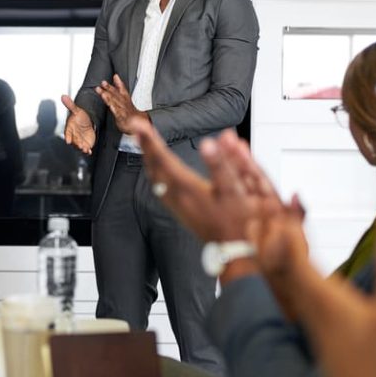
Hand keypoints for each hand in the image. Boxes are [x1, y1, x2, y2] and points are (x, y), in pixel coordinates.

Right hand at [61, 95, 96, 154]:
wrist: (87, 122)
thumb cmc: (80, 117)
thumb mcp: (77, 110)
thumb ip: (70, 105)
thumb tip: (63, 96)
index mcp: (70, 128)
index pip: (67, 133)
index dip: (68, 136)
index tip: (68, 140)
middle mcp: (74, 135)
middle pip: (74, 141)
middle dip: (76, 144)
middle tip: (80, 145)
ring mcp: (79, 140)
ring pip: (79, 146)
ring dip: (82, 148)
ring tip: (85, 149)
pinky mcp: (85, 144)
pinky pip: (85, 148)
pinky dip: (87, 151)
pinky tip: (89, 151)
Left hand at [95, 75, 147, 134]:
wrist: (138, 124)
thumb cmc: (129, 111)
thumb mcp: (125, 97)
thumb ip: (119, 87)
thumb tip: (116, 76)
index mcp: (125, 98)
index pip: (122, 89)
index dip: (119, 82)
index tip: (115, 76)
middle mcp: (124, 103)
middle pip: (116, 95)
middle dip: (110, 89)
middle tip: (103, 83)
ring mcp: (123, 110)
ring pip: (116, 103)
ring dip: (109, 98)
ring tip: (103, 94)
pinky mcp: (122, 118)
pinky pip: (118, 113)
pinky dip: (115, 109)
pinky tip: (110, 106)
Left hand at [128, 119, 245, 242]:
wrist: (236, 252)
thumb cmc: (237, 223)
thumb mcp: (234, 191)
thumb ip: (221, 165)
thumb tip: (209, 143)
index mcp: (188, 189)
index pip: (163, 159)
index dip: (149, 140)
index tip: (137, 124)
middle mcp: (178, 198)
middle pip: (154, 168)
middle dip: (145, 146)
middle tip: (137, 128)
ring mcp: (178, 206)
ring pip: (155, 179)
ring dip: (149, 159)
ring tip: (146, 144)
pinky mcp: (181, 212)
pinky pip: (161, 188)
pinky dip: (156, 172)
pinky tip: (159, 170)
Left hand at [245, 189, 375, 376]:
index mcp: (325, 301)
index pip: (294, 258)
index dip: (289, 230)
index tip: (286, 205)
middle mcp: (315, 312)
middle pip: (284, 267)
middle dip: (280, 238)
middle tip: (276, 212)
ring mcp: (318, 326)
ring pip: (291, 283)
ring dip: (288, 256)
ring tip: (286, 236)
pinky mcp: (327, 337)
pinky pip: (303, 297)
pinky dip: (301, 276)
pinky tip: (313, 279)